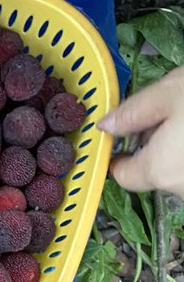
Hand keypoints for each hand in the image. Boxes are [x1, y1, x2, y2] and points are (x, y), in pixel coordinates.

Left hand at [98, 65, 183, 197]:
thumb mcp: (170, 93)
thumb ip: (134, 112)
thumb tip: (105, 126)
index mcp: (160, 170)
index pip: (124, 176)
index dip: (118, 156)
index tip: (121, 136)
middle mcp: (180, 188)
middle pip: (153, 171)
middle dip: (152, 146)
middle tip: (164, 114)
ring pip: (175, 170)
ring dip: (174, 148)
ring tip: (181, 116)